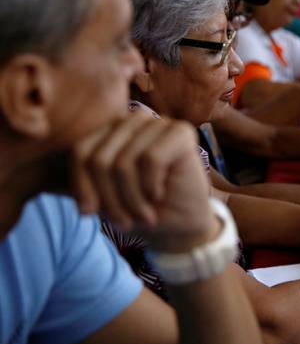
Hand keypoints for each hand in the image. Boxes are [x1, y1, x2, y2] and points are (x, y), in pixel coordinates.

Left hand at [70, 113, 215, 253]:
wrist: (182, 223)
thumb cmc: (141, 207)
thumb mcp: (105, 197)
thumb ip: (88, 184)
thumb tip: (72, 197)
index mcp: (112, 130)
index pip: (81, 151)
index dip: (81, 186)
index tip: (88, 214)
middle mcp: (134, 120)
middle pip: (99, 158)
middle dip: (109, 199)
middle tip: (123, 223)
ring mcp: (159, 122)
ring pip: (124, 162)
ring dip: (131, 199)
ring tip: (143, 216)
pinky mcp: (182, 131)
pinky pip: (150, 159)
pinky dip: (151, 186)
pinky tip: (158, 196)